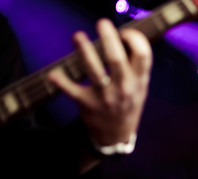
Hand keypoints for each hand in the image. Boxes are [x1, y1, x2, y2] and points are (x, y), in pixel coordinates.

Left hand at [47, 19, 151, 145]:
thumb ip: (136, 67)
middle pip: (116, 58)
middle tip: (102, 24)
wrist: (116, 135)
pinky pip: (71, 90)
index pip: (143, 55)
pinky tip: (54, 74)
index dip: (135, 39)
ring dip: (84, 50)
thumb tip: (123, 38)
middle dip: (108, 38)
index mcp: (139, 81)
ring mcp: (105, 96)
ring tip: (78, 36)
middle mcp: (124, 88)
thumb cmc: (127, 104)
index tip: (124, 32)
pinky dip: (61, 81)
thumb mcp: (140, 88)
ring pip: (93, 70)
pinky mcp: (87, 103)